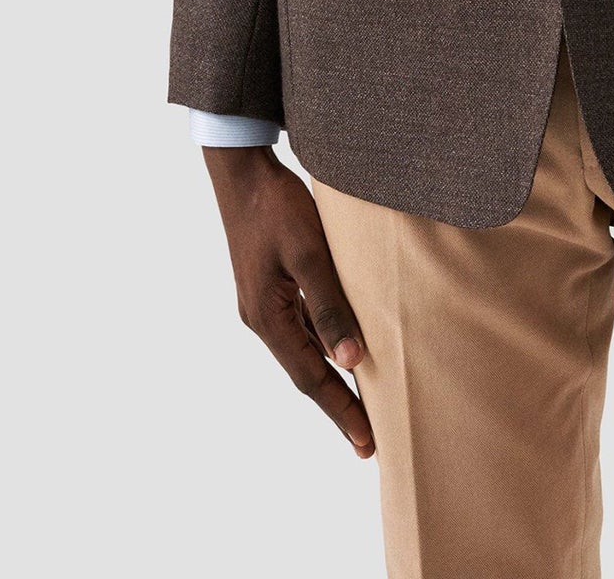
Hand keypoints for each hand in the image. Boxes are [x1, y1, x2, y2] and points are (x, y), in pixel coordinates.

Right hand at [203, 145, 373, 455]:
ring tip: (365, 402)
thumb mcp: (310, 253)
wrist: (244, 172)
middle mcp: (262, 318)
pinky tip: (346, 348)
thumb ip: (330, 304)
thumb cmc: (277, 208)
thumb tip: (351, 357)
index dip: (340, 409)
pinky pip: (303, 327)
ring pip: (305, 350)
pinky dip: (326, 344)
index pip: (310, 378)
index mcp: (267, 318)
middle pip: (306, 372)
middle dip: (338, 404)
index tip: (366, 442)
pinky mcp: (272, 288)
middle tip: (369, 439)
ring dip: (332, 377)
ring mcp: (265, 304)